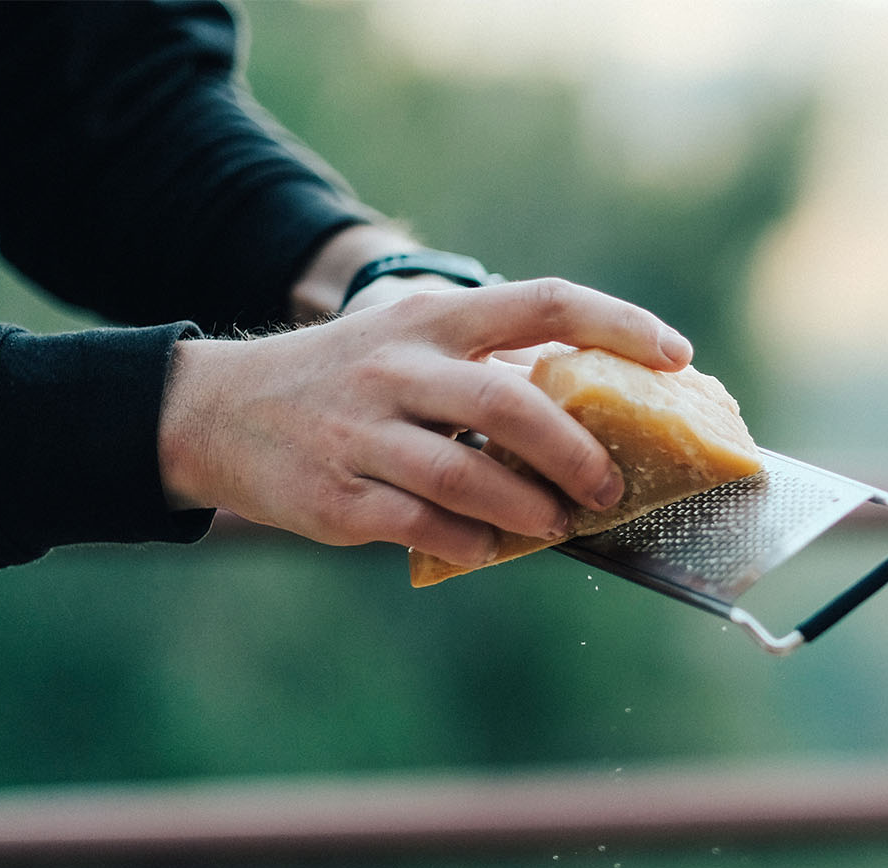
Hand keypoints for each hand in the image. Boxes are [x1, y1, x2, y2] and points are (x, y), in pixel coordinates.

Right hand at [158, 278, 693, 568]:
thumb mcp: (408, 346)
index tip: (677, 357)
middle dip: (574, 452)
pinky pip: (421, 524)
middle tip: (610, 487)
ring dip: (528, 508)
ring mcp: (363, 432)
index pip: (543, 302)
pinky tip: (492, 546)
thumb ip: (487, 368)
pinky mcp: (336, 495)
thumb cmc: (345, 384)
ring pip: (465, 474)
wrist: (210, 413)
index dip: (619, 324)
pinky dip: (470, 540)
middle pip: (509, 404)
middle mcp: (399, 367)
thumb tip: (593, 418)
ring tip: (556, 523)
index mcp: (433, 321)